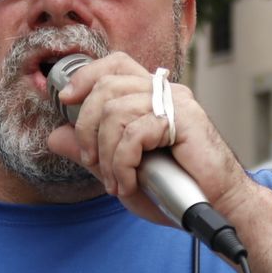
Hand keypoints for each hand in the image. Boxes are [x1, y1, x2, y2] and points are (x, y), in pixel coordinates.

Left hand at [45, 53, 252, 227]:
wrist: (217, 207)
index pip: (115, 64)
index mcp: (151, 96)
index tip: (66, 99)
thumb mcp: (120, 169)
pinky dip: (122, 164)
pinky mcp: (183, 120)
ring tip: (115, 182)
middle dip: (87, 127)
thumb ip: (90, 151)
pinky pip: (134, 134)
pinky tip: (130, 183)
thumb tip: (54, 136)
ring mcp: (175, 103)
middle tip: (91, 161)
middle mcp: (163, 92)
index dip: (86, 76)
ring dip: (105, 154)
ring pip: (116, 111)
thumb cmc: (176, 189)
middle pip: (107, 86)